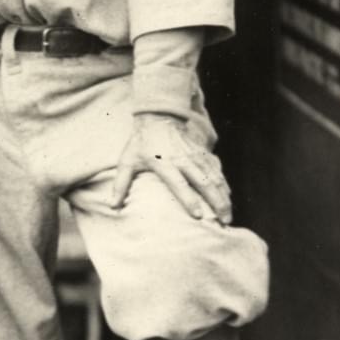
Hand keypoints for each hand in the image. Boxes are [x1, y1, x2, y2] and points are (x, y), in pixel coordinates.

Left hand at [112, 113, 231, 223]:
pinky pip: (217, 171)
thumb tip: (112, 206)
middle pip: (204, 183)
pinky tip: (228, 197)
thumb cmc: (141, 143)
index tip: (199, 216)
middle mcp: (183, 160)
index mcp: (164, 163)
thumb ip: (120, 184)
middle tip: (223, 222)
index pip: (179, 184)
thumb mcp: (127, 161)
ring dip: (223, 197)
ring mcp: (195, 156)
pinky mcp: (203, 154)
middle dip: (216, 203)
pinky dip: (224, 184)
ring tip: (228, 216)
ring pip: (214, 178)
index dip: (189, 200)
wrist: (158, 118)